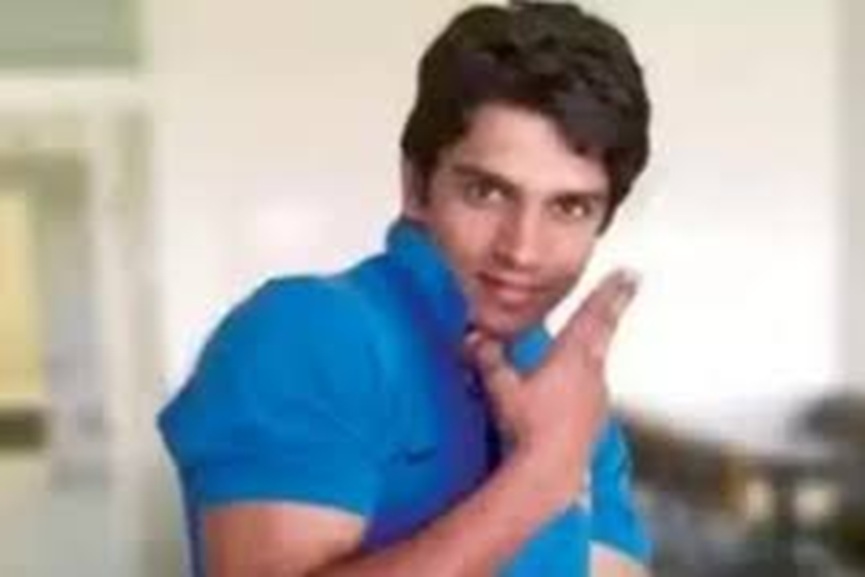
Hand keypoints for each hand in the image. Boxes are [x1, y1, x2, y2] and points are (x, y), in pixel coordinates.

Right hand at [463, 269, 639, 500]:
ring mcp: (597, 399)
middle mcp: (592, 374)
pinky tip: (573, 392)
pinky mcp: (594, 422)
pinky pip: (592, 391)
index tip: (627, 273)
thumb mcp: (501, 388)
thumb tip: (474, 338)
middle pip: (604, 331)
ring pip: (599, 362)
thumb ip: (489, 359)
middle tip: (630, 283)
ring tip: (592, 337)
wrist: (550, 472)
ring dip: (597, 346)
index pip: (593, 315)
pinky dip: (587, 380)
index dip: (609, 292)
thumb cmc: (528, 426)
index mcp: (572, 357)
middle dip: (614, 305)